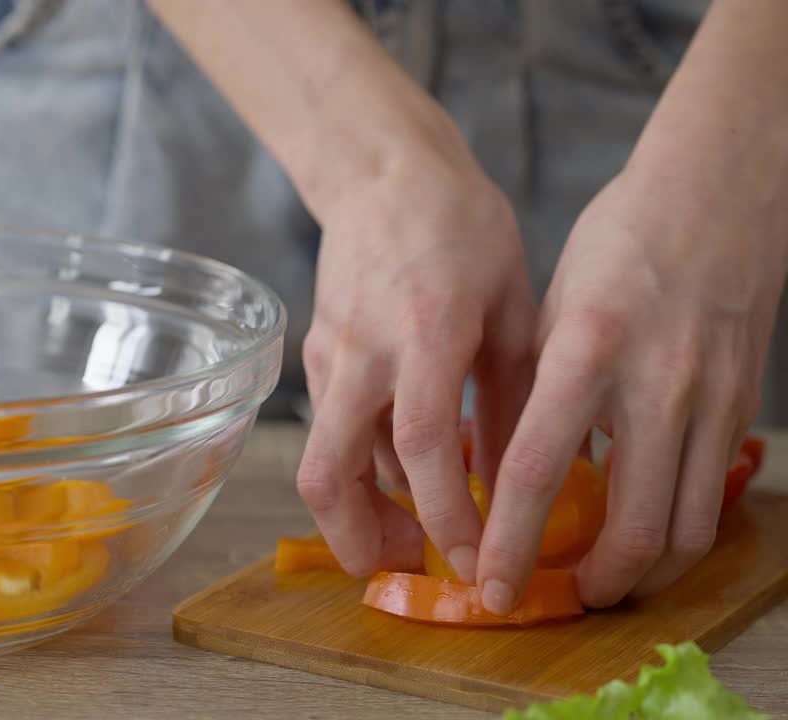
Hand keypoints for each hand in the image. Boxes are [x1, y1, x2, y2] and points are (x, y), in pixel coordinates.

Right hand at [298, 138, 536, 579]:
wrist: (382, 171)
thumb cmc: (462, 226)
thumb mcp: (513, 303)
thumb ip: (513, 395)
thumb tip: (519, 480)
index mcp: (425, 333)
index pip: (422, 446)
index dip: (444, 513)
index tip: (472, 560)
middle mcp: (363, 352)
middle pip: (329, 474)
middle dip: (360, 539)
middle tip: (405, 566)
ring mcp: (329, 354)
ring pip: (321, 459)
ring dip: (360, 509)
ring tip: (411, 529)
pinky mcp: (315, 354)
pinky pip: (332, 427)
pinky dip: (360, 465)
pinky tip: (402, 469)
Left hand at [477, 167, 787, 611]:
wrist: (717, 196)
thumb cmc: (617, 245)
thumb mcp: (552, 309)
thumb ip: (535, 390)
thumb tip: (511, 468)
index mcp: (585, 350)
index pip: (537, 470)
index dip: (511, 542)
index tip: (491, 585)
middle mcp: (655, 384)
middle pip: (632, 526)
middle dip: (594, 584)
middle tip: (560, 598)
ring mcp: (711, 400)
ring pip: (687, 529)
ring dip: (645, 575)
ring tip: (606, 584)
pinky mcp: (743, 407)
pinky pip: (713, 496)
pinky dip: (680, 533)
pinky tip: (648, 535)